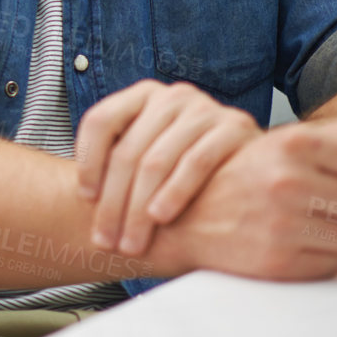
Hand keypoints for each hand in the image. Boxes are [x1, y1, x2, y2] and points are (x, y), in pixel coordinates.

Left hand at [76, 79, 261, 255]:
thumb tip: (81, 198)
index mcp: (143, 94)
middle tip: (105, 239)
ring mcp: (204, 109)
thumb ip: (119, 162)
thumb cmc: (185, 162)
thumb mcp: (149, 151)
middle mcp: (172, 96)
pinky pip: (196, 163)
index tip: (85, 198)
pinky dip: (174, 192)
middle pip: (128, 151)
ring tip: (130, 241)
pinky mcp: (235, 127)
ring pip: (157, 161)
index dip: (88, 161)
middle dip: (113, 202)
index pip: (101, 121)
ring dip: (138, 208)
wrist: (256, 162)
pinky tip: (160, 218)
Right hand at [154, 114, 336, 279]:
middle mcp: (288, 180)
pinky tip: (295, 242)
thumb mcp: (282, 140)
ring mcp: (283, 223)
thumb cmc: (235, 176)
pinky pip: (333, 264)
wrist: (177, 214)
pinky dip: (321, 256)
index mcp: (293, 143)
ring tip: (312, 222)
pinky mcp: (278, 261)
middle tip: (334, 204)